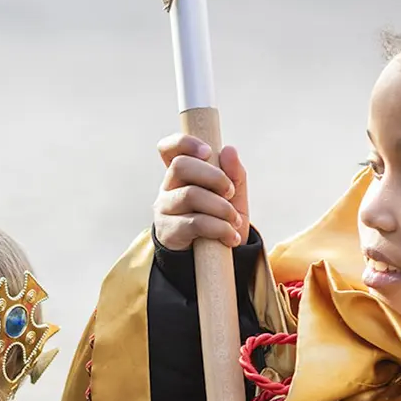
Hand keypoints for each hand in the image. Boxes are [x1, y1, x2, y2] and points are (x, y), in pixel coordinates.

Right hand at [152, 134, 250, 250]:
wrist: (215, 257)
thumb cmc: (221, 218)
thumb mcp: (233, 196)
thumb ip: (234, 173)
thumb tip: (228, 150)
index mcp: (182, 174)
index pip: (170, 149)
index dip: (184, 143)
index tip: (208, 152)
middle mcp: (168, 187)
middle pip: (181, 166)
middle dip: (213, 176)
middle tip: (229, 192)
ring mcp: (165, 208)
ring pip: (191, 194)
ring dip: (221, 207)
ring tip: (235, 221)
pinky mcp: (169, 231)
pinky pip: (196, 223)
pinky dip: (220, 229)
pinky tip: (231, 237)